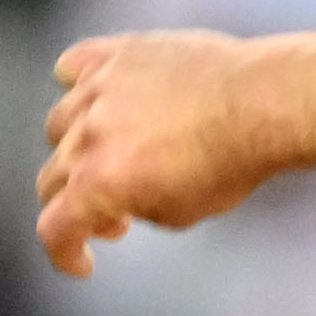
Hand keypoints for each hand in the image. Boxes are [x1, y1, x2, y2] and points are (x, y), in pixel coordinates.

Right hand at [36, 31, 299, 277]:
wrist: (263, 103)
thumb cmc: (232, 162)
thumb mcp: (181, 213)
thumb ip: (135, 207)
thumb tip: (120, 196)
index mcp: (100, 183)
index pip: (54, 229)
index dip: (65, 253)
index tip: (83, 261)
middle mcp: (89, 135)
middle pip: (52, 179)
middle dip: (78, 204)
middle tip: (116, 212)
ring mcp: (98, 89)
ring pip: (59, 125)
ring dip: (77, 148)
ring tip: (112, 154)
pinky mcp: (116, 54)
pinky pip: (73, 66)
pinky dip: (77, 85)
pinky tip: (97, 97)